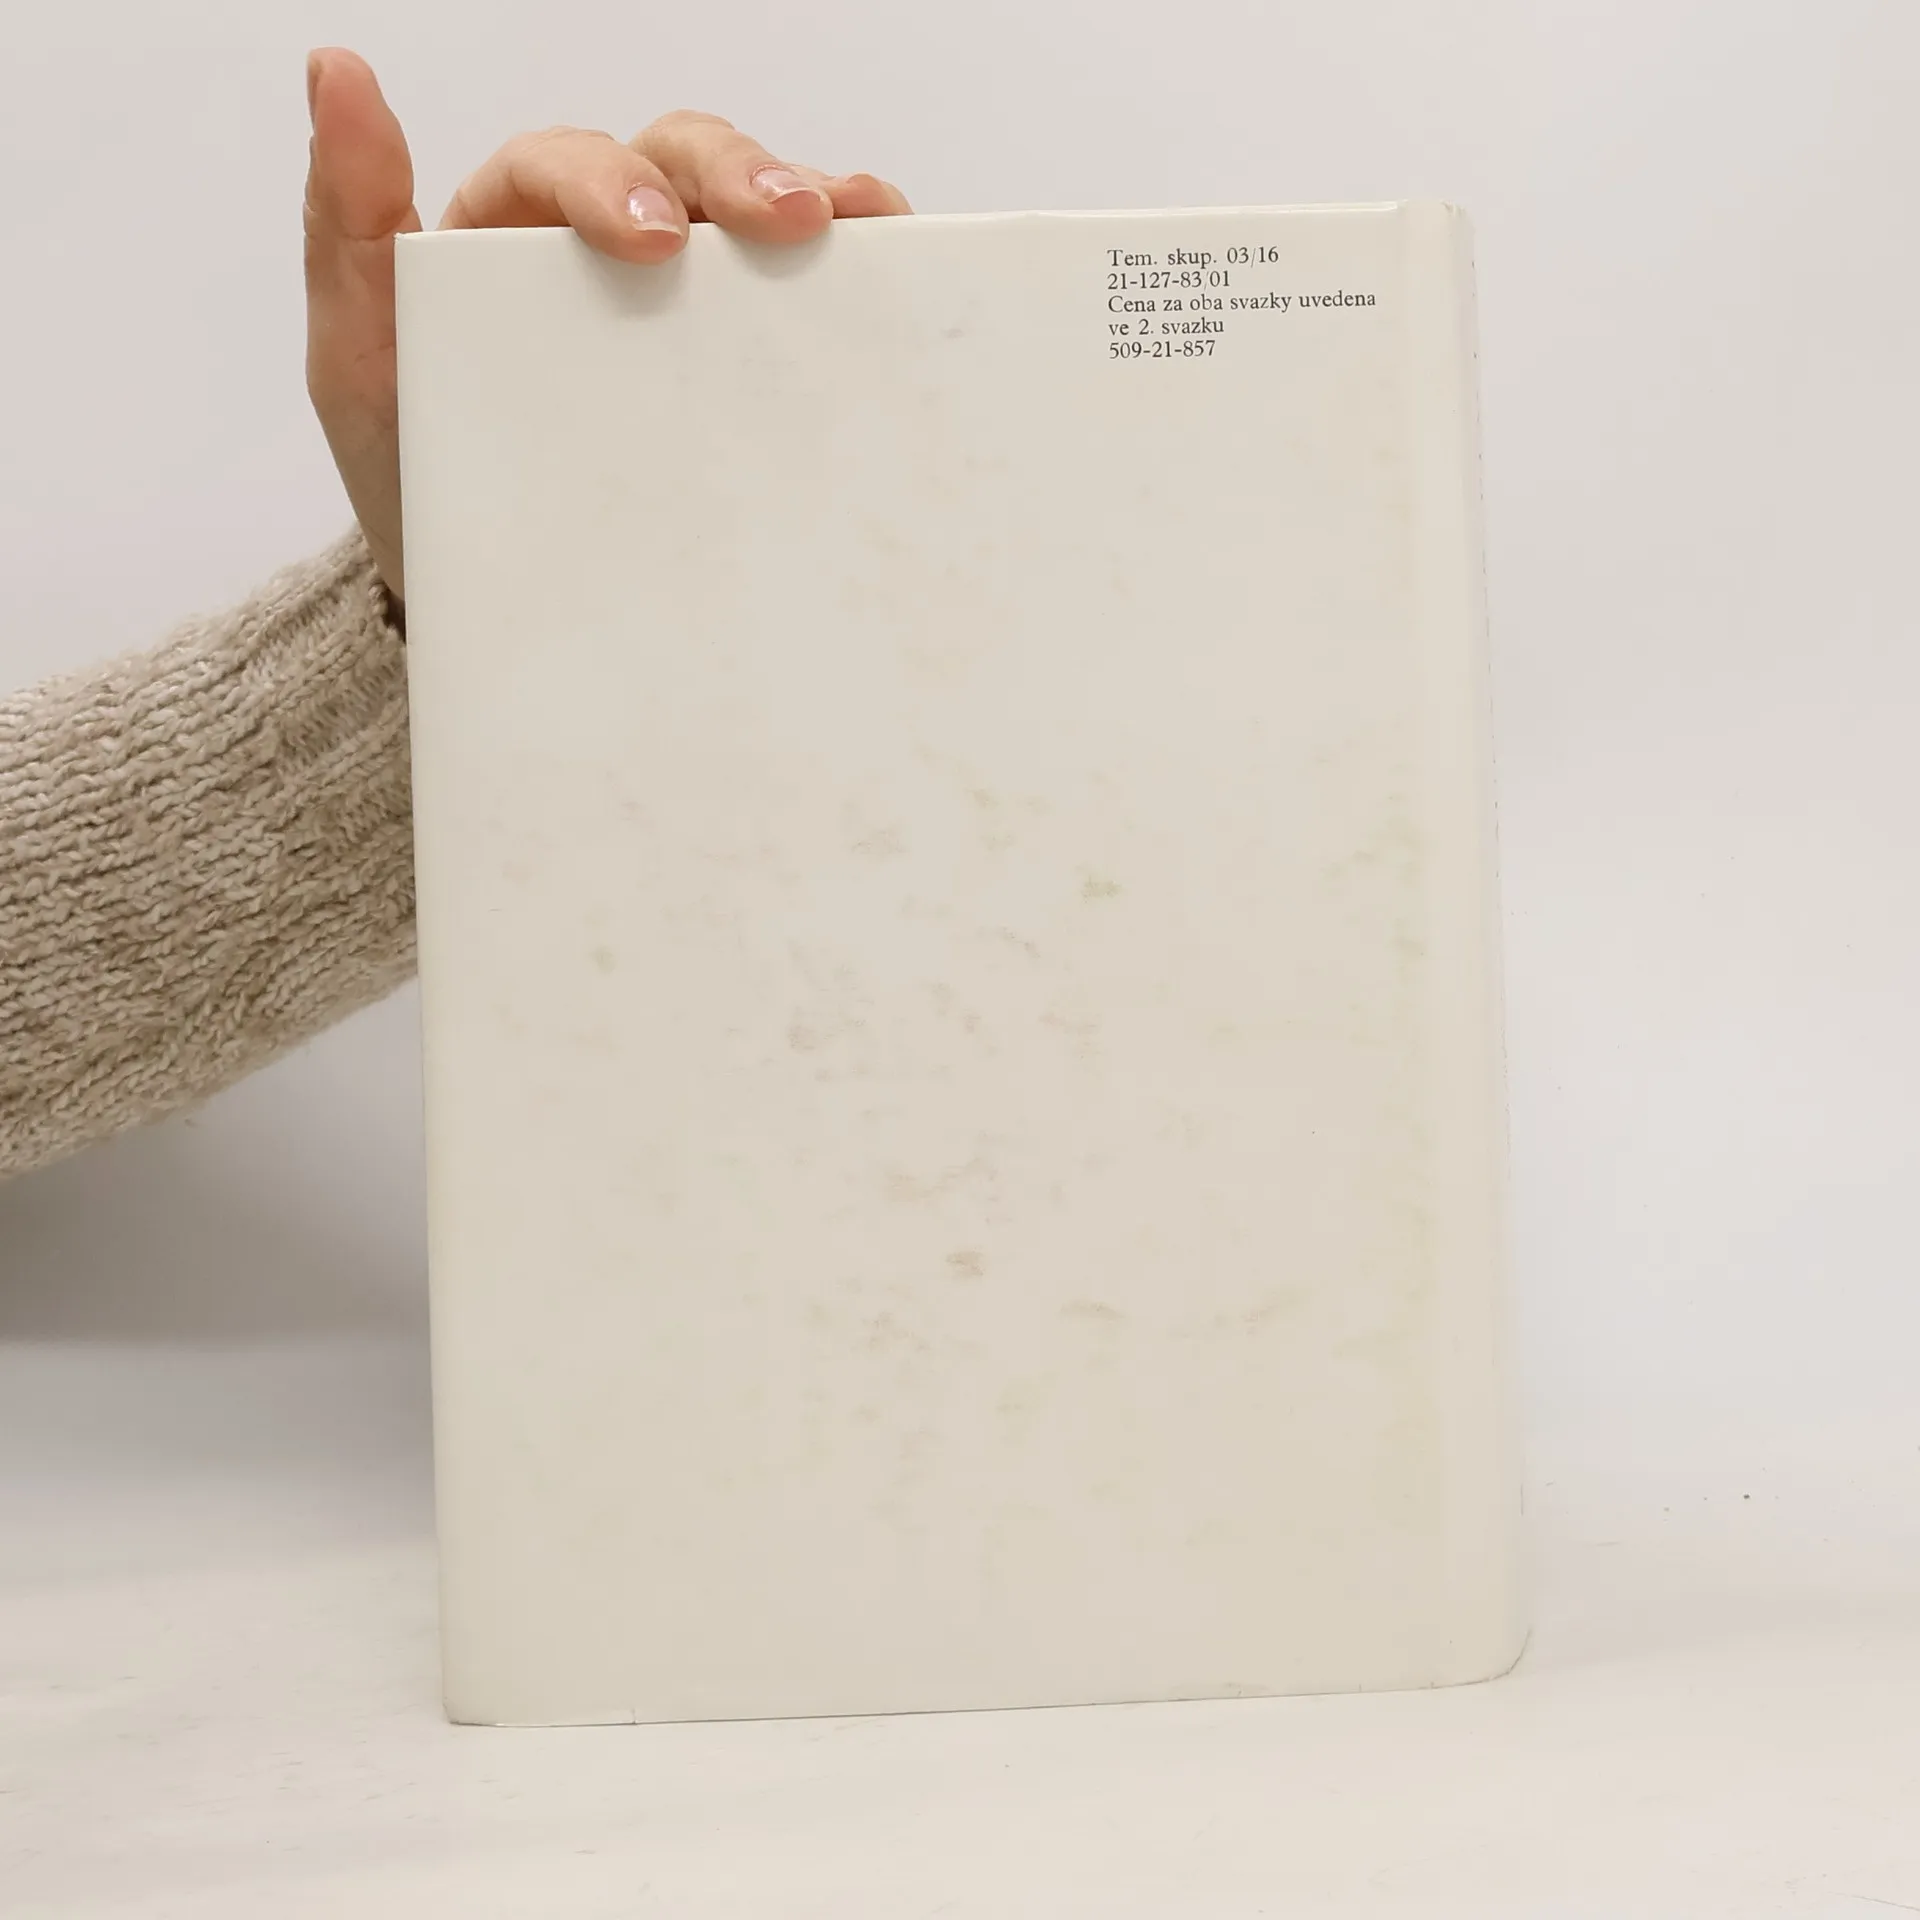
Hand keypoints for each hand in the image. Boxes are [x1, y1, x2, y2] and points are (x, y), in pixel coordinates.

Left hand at [302, 49, 909, 600]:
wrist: (495, 607)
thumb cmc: (421, 484)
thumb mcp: (358, 364)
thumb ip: (344, 227)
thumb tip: (338, 72)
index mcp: (513, 229)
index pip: (566, 166)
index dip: (613, 182)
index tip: (652, 244)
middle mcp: (606, 245)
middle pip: (677, 161)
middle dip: (734, 175)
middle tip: (786, 222)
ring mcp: (684, 304)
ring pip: (746, 210)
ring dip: (810, 197)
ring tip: (856, 224)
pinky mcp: (737, 364)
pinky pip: (798, 293)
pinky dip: (853, 262)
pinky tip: (888, 261)